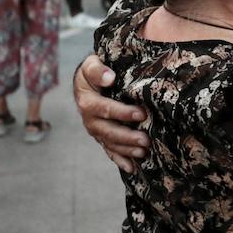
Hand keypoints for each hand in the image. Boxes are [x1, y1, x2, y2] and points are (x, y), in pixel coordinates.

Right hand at [75, 54, 148, 173]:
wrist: (90, 80)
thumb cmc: (96, 70)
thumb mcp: (92, 64)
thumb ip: (97, 70)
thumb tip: (109, 77)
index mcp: (87, 101)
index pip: (104, 108)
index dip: (122, 112)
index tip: (141, 113)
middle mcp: (89, 118)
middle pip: (107, 131)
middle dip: (127, 137)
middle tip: (146, 140)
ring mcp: (96, 129)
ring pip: (110, 143)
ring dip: (126, 150)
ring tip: (144, 152)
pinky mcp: (102, 136)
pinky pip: (109, 151)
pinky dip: (120, 160)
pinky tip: (132, 168)